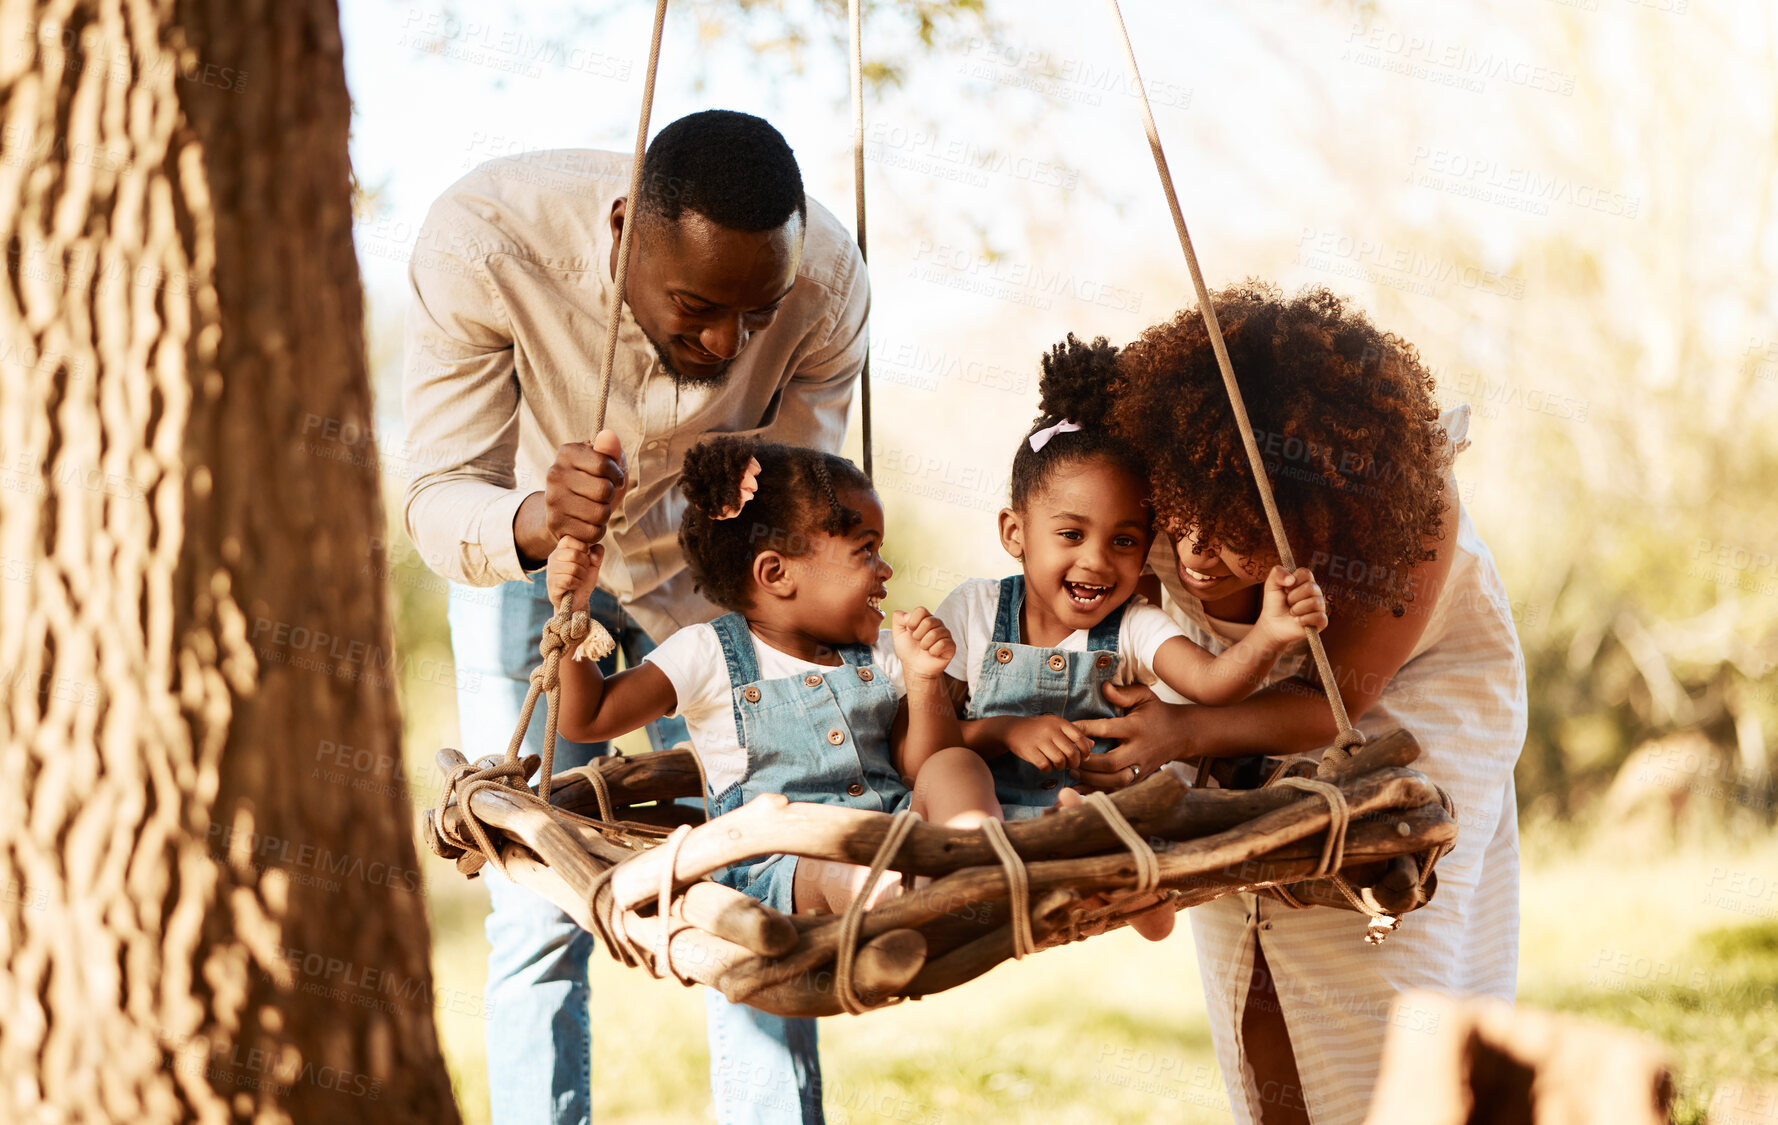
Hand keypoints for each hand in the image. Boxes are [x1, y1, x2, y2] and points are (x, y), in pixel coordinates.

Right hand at [542, 429, 627, 548]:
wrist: (565, 510)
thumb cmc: (593, 482)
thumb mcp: (606, 464)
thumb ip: (610, 450)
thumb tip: (608, 434)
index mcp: (568, 452)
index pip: (604, 464)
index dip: (616, 476)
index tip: (614, 479)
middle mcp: (555, 473)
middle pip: (603, 490)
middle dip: (610, 496)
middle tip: (601, 496)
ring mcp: (553, 499)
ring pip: (600, 513)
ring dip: (604, 514)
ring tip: (595, 509)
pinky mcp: (555, 523)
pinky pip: (592, 532)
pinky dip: (597, 531)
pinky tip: (588, 523)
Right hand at [546, 535, 603, 613]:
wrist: (579, 600)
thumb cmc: (584, 578)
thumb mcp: (594, 563)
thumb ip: (597, 552)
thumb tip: (593, 551)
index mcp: (561, 549)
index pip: (570, 539)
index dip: (583, 547)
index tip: (585, 556)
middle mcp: (553, 557)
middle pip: (574, 554)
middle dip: (585, 564)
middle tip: (583, 570)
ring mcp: (551, 571)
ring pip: (573, 568)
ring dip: (582, 575)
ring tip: (579, 579)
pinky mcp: (552, 584)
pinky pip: (569, 580)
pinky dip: (577, 584)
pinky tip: (575, 586)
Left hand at [892, 607, 955, 680]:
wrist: (915, 667)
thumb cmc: (908, 649)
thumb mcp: (897, 633)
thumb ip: (898, 618)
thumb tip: (908, 614)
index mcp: (925, 618)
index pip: (921, 610)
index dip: (912, 622)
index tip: (910, 630)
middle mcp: (937, 623)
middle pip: (928, 621)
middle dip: (918, 634)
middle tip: (917, 641)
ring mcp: (945, 634)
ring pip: (935, 633)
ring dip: (924, 644)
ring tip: (924, 648)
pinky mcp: (951, 645)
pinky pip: (942, 644)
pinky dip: (933, 651)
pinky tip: (932, 653)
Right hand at [1005, 714, 1091, 771]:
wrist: (1012, 729)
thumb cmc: (1039, 729)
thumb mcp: (1056, 726)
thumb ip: (1074, 734)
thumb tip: (1092, 745)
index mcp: (1059, 723)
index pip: (1079, 737)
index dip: (1085, 749)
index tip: (1084, 756)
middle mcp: (1050, 730)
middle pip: (1071, 752)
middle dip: (1074, 762)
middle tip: (1071, 765)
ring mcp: (1039, 741)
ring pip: (1059, 761)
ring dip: (1061, 767)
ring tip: (1058, 765)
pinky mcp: (1030, 751)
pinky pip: (1045, 766)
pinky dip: (1048, 769)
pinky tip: (1046, 766)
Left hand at [1073, 682, 1196, 789]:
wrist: (1181, 734)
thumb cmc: (1157, 712)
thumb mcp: (1144, 696)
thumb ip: (1124, 693)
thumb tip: (1104, 687)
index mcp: (1136, 728)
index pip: (1106, 729)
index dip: (1085, 729)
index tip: (1068, 727)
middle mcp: (1139, 750)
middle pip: (1111, 763)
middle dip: (1087, 763)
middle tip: (1069, 757)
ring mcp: (1141, 767)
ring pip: (1115, 780)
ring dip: (1092, 779)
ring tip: (1073, 773)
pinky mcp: (1140, 778)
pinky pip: (1119, 789)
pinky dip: (1100, 791)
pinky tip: (1083, 789)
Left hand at [1255, 566, 1327, 649]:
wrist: (1273, 624)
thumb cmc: (1274, 603)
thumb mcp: (1271, 585)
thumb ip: (1277, 573)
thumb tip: (1291, 579)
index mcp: (1306, 581)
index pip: (1306, 573)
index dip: (1293, 581)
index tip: (1285, 588)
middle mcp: (1316, 592)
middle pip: (1310, 588)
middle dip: (1292, 597)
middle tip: (1288, 603)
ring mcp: (1320, 606)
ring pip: (1314, 602)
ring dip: (1296, 609)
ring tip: (1292, 612)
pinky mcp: (1322, 621)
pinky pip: (1319, 617)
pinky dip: (1304, 620)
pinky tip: (1297, 621)